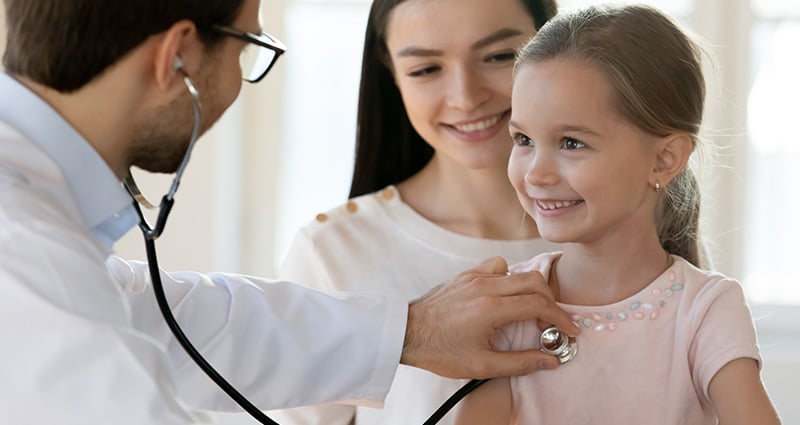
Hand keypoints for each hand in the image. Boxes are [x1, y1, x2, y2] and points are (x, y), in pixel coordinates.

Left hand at [401, 257, 578, 378]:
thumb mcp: (481, 366)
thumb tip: (549, 361)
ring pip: (516, 270)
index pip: (539, 305)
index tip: (569, 330)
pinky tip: (504, 295)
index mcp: (491, 308)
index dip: (560, 318)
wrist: (406, 333)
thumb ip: (519, 363)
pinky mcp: (466, 275)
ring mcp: (474, 277)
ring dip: (530, 288)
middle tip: (551, 322)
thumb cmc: (439, 350)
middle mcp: (485, 286)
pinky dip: (508, 278)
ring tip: (529, 309)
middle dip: (550, 301)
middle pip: (534, 281)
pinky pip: (496, 266)